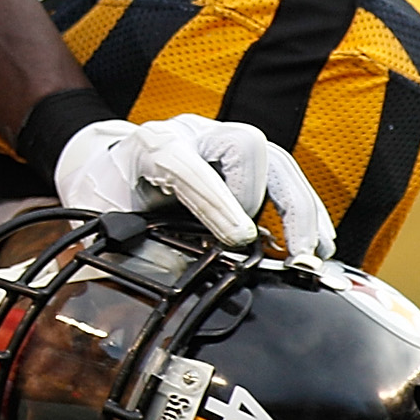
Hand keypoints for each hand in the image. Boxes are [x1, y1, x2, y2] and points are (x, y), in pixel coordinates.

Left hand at [55, 115, 338, 259]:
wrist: (109, 164)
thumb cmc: (106, 195)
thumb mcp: (101, 218)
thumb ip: (120, 245)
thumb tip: (139, 285)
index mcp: (150, 146)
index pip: (184, 163)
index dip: (214, 200)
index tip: (238, 239)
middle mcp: (193, 134)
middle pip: (245, 144)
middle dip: (261, 197)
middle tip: (271, 249)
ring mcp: (224, 143)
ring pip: (276, 160)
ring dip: (299, 208)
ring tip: (312, 253)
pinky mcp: (246, 160)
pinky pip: (285, 177)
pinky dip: (305, 211)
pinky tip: (318, 244)